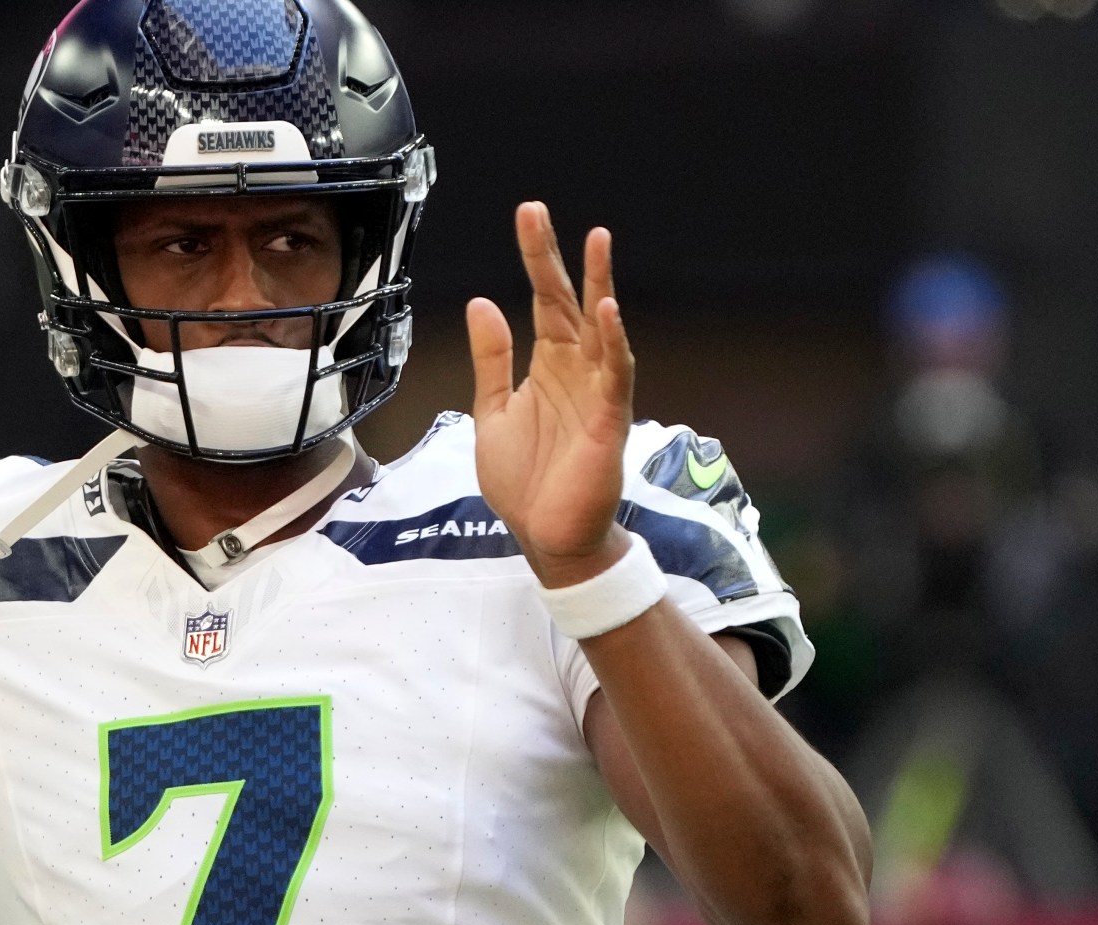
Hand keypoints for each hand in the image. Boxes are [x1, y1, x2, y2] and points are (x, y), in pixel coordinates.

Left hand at [467, 204, 636, 588]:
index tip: (528, 215)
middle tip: (540, 213)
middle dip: (556, 258)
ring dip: (598, 286)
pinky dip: (613, 343)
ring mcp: (595, 393)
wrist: (547, 537)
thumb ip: (492, 361)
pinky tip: (607, 312)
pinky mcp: (608, 422)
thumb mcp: (493, 412)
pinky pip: (614, 376)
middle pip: (568, 302)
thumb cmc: (525, 481)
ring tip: (597, 242)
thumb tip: (482, 304)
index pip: (543, 300)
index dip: (536, 258)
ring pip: (600, 329)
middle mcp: (575, 371)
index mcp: (548, 365)